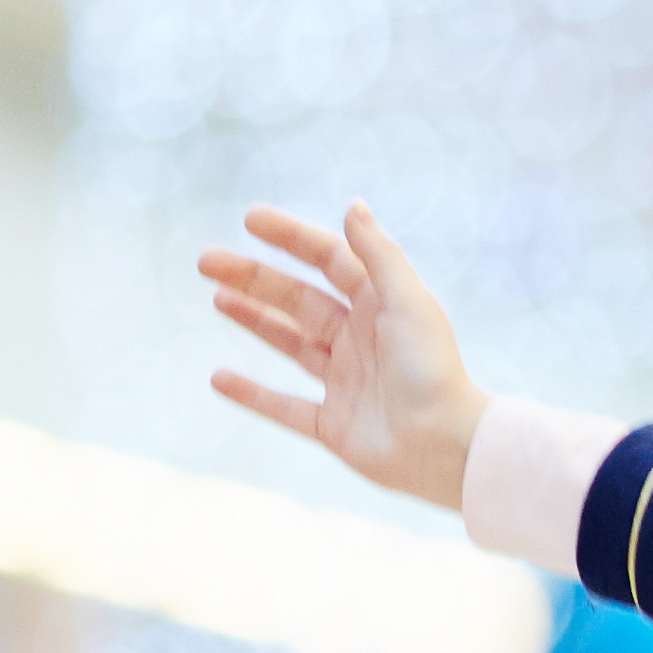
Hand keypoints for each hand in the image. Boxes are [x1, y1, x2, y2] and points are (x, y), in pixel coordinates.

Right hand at [201, 202, 484, 509]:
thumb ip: (378, 255)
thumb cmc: (433, 370)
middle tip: (206, 260)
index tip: (250, 219)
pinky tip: (218, 377)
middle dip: (254, 277)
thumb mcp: (408, 302)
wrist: (446, 447)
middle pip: (299, 300)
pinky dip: (252, 394)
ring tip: (216, 297)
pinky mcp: (334, 426)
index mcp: (382, 307)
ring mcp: (345, 383)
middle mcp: (361, 341)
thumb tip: (352, 205)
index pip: (330, 261)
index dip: (292, 238)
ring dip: (253, 320)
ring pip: (290, 344)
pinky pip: (284, 408)